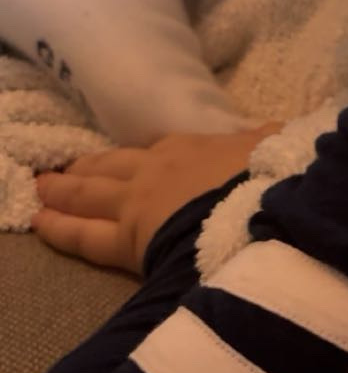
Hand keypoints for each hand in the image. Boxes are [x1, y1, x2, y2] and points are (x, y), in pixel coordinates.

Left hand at [33, 126, 268, 274]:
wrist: (263, 211)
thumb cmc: (274, 180)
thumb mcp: (279, 149)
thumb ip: (272, 142)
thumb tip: (284, 133)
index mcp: (193, 148)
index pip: (151, 153)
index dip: (129, 159)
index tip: (113, 161)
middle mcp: (157, 169)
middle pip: (109, 168)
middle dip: (84, 169)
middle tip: (56, 169)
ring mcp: (136, 202)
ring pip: (88, 195)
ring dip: (62, 190)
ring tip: (40, 189)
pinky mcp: (127, 239)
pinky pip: (84, 234)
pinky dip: (59, 227)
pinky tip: (38, 223)